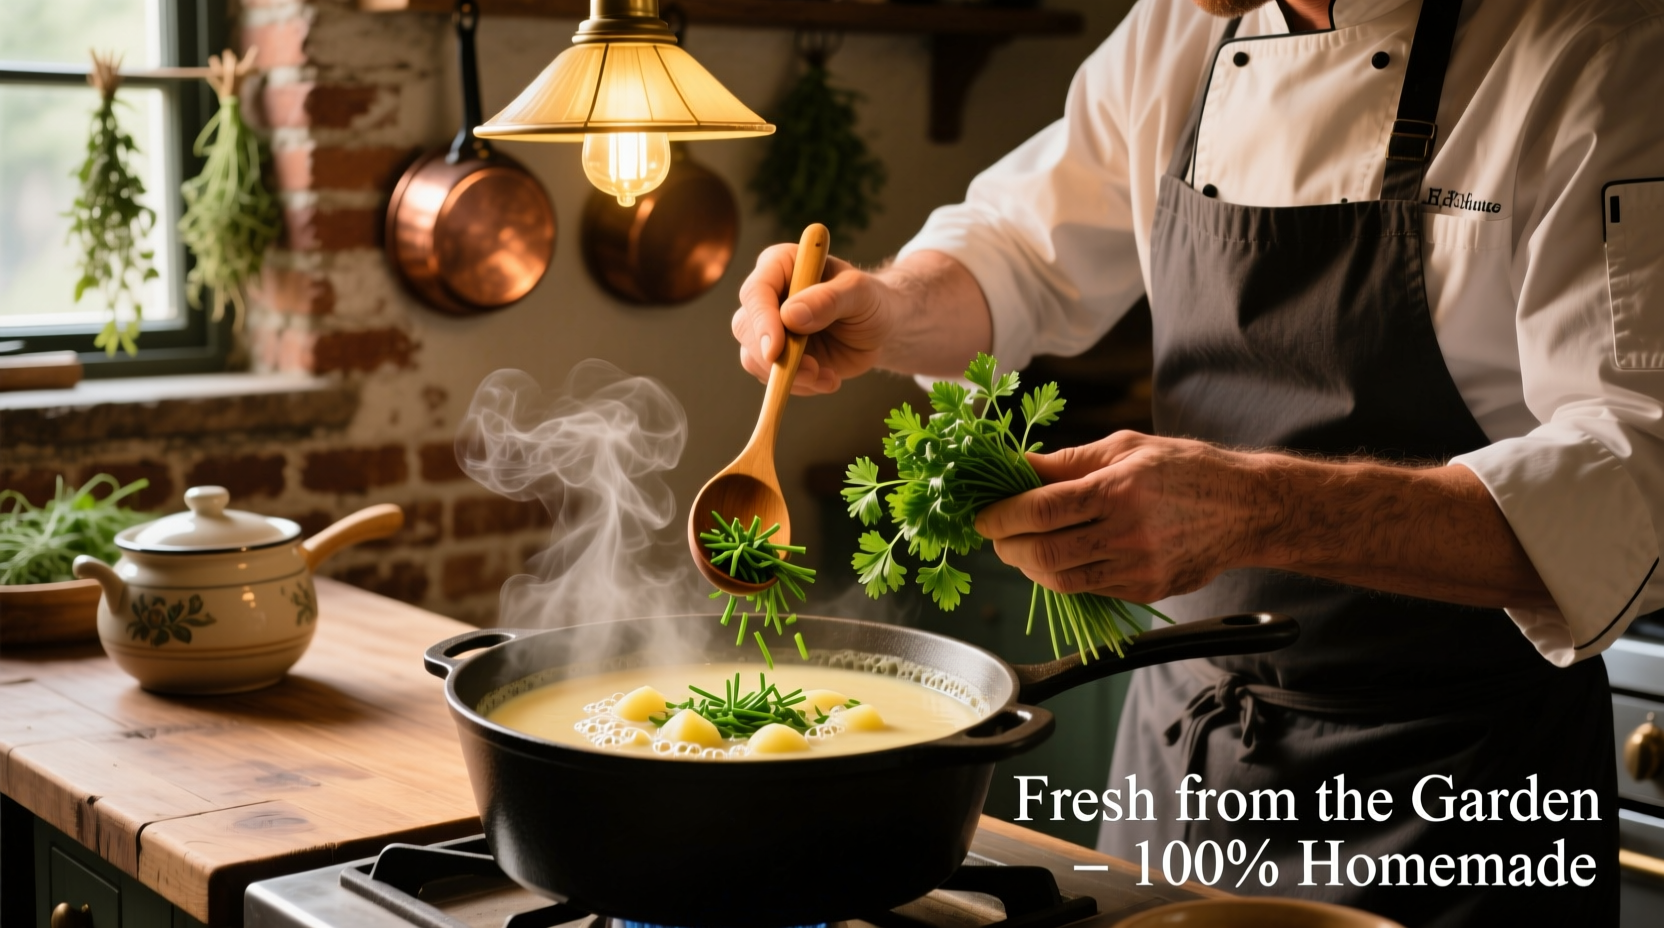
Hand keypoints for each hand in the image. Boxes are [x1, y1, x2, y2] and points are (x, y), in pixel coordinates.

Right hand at [731, 243, 896, 395]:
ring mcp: (767, 327)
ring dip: (788, 376)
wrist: (878, 329)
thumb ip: (829, 299)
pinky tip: (828, 378)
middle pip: (746, 327)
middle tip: (811, 371)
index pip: (756, 291)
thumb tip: (790, 315)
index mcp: (781, 265)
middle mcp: (767, 294)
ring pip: (753, 356)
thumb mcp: (859, 293)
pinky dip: (798, 385)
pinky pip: (769, 377)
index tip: (776, 350)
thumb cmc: (869, 300)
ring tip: (827, 376)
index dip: (762, 321)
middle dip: (775, 357)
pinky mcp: (775, 355)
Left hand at [973, 432, 1261, 602]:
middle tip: (997, 536)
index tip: (983, 516)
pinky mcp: (1146, 589)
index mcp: (1118, 490)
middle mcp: (1127, 533)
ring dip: (1029, 567)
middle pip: (1043, 554)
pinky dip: (1062, 576)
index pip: (1041, 510)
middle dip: (1008, 547)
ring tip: (1022, 547)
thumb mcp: (1125, 447)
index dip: (1002, 517)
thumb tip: (1016, 468)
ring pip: (1061, 580)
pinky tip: (1058, 557)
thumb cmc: (1184, 468)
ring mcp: (1138, 567)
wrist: (1246, 508)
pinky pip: (1088, 590)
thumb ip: (1067, 462)